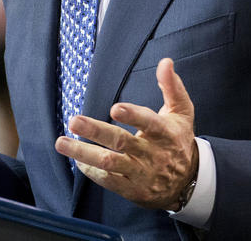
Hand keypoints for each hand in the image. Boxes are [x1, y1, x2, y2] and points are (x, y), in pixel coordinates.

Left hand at [55, 57, 197, 209]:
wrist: (189, 182)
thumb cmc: (178, 139)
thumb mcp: (181, 112)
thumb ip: (172, 86)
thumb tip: (166, 61)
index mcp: (165, 133)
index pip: (150, 123)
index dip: (133, 116)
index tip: (115, 108)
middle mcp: (152, 154)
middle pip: (122, 142)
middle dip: (96, 131)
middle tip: (74, 121)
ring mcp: (141, 173)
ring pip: (110, 163)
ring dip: (83, 153)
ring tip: (61, 142)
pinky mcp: (132, 189)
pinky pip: (108, 181)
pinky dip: (91, 171)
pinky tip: (77, 159)